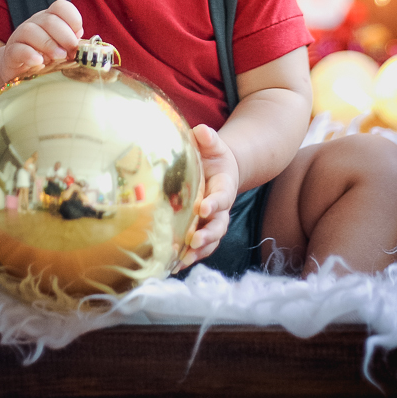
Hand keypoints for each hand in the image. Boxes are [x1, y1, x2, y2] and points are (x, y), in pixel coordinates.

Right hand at [1, 0, 82, 82]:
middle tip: (71, 52)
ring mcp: (20, 36)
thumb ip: (73, 43)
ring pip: (30, 30)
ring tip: (59, 57)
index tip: (79, 35)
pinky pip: (17, 49)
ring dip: (48, 44)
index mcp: (50, 19)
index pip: (61, 7)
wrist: (19, 71)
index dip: (73, 18)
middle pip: (49, 19)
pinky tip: (39, 62)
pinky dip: (29, 54)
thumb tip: (85, 45)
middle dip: (64, 35)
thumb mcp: (62, 48)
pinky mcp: (10, 53)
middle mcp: (35, 23)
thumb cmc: (46, 57)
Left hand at [175, 124, 238, 271]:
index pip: (222, 197)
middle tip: (194, 241)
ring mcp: (212, 222)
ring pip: (210, 241)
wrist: (219, 171)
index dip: (214, 204)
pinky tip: (173, 265)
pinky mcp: (202, 230)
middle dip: (208, 234)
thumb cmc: (213, 156)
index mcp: (224, 186)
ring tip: (182, 260)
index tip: (203, 208)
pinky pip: (198, 248)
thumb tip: (202, 132)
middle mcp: (221, 208)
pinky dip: (188, 257)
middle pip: (219, 225)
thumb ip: (209, 139)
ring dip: (198, 252)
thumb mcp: (213, 144)